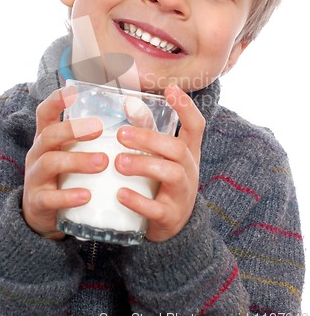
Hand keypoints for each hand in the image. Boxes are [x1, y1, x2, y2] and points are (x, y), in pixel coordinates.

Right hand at [22, 87, 107, 240]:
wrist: (49, 217)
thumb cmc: (71, 176)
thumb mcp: (81, 152)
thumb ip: (105, 132)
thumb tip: (134, 104)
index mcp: (48, 138)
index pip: (45, 113)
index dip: (55, 100)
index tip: (72, 90)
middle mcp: (38, 153)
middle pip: (49, 134)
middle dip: (73, 129)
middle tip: (99, 128)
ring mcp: (35, 178)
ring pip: (50, 163)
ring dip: (77, 160)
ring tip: (103, 162)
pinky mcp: (38, 203)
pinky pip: (50, 198)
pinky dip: (69, 196)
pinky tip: (87, 195)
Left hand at [115, 84, 204, 241]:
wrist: (172, 227)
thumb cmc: (162, 183)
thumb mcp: (160, 156)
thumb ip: (146, 130)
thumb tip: (128, 102)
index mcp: (188, 153)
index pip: (196, 126)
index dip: (186, 107)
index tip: (171, 88)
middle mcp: (189, 171)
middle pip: (177, 149)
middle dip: (149, 139)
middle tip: (121, 134)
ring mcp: (181, 195)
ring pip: (172, 174)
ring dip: (144, 165)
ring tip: (118, 162)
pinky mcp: (169, 217)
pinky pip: (157, 209)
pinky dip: (138, 201)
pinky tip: (120, 194)